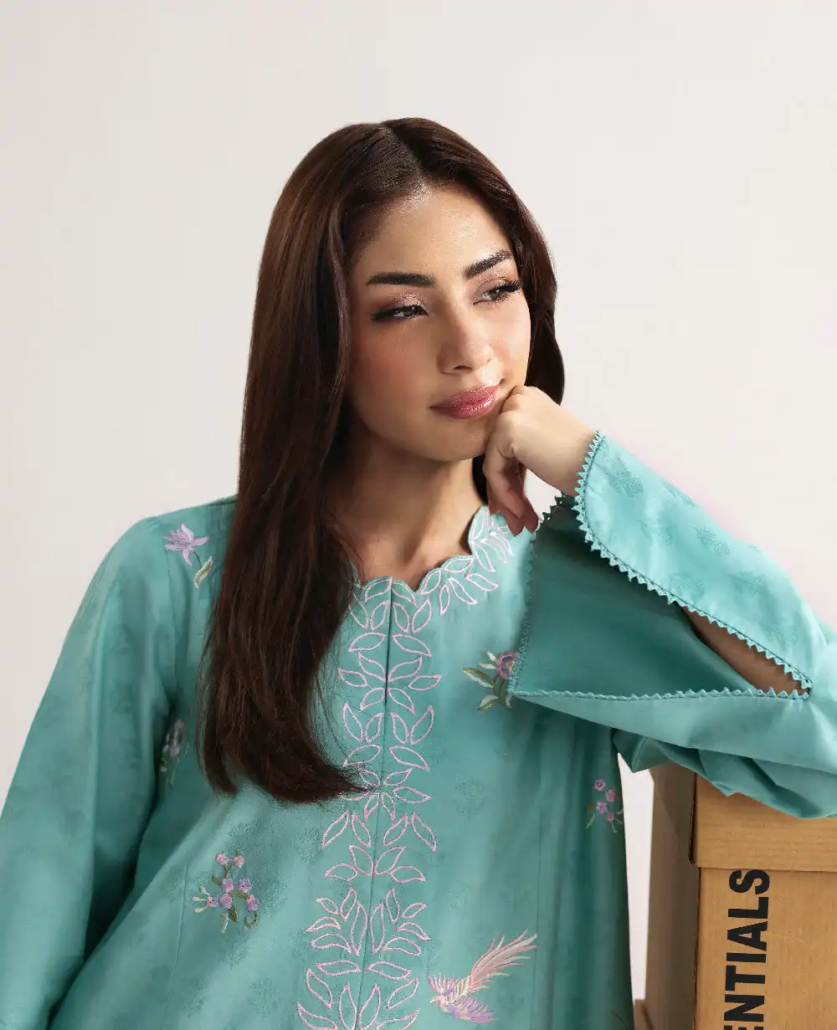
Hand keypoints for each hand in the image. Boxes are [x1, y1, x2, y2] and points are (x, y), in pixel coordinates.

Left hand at [482, 386, 596, 535]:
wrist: (596, 467)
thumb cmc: (580, 460)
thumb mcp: (543, 444)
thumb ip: (519, 450)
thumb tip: (496, 478)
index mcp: (526, 398)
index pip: (504, 441)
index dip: (508, 475)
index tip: (514, 504)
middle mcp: (516, 398)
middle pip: (498, 452)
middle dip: (506, 490)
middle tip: (517, 520)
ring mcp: (509, 412)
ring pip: (494, 464)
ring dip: (507, 498)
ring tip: (521, 525)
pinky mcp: (505, 430)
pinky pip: (493, 470)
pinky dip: (505, 494)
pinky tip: (522, 512)